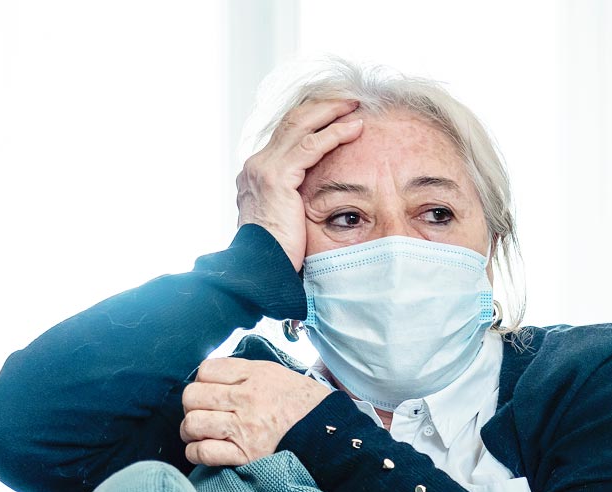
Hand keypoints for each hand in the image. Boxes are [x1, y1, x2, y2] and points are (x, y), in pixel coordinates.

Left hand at [180, 358, 333, 465]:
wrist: (330, 433)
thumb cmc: (305, 405)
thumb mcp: (279, 375)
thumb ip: (246, 374)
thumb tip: (214, 377)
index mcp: (256, 375)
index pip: (206, 371)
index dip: (202, 381)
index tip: (209, 391)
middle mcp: (247, 399)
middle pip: (193, 396)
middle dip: (192, 405)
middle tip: (201, 412)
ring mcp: (245, 428)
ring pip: (193, 423)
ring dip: (190, 430)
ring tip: (198, 432)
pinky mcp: (245, 455)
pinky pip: (204, 452)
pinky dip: (196, 452)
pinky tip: (201, 450)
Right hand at [236, 98, 363, 270]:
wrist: (258, 272)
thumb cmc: (278, 256)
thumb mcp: (289, 223)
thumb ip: (298, 205)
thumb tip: (318, 204)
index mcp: (258, 174)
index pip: (285, 135)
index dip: (311, 119)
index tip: (335, 112)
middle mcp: (256, 165)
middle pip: (291, 122)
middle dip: (322, 107)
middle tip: (349, 99)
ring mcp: (263, 168)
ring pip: (300, 126)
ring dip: (331, 112)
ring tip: (355, 105)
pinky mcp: (277, 178)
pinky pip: (311, 146)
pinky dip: (335, 134)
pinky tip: (354, 128)